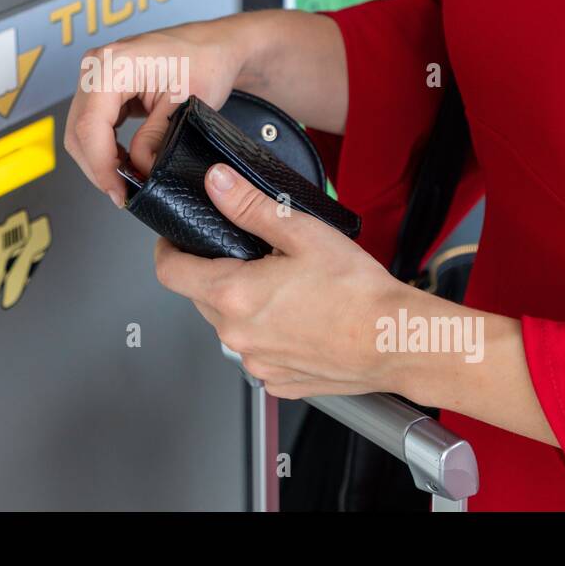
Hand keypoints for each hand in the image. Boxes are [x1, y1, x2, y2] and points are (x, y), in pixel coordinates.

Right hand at [63, 20, 246, 207]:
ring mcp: (96, 75)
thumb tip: (138, 170)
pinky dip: (104, 147)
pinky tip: (124, 160)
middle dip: (98, 167)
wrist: (214, 46)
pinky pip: (91, 123)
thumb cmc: (206, 61)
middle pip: (78, 131)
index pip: (90, 126)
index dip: (100, 166)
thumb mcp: (184, 106)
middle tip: (123, 193)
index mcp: (113, 65)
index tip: (118, 192)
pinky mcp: (102, 86)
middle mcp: (96, 66)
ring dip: (99, 159)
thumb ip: (155, 140)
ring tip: (126, 179)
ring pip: (81, 131)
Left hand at [153, 162, 423, 398]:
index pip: (170, 272)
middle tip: (251, 255)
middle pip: (201, 298)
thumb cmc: (357, 292)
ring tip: (285, 288)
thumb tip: (216, 184)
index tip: (176, 239)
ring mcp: (257, 363)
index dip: (168, 249)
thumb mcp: (301, 232)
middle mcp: (237, 336)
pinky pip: (259, 353)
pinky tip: (300, 318)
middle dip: (215, 273)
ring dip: (244, 305)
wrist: (396, 340)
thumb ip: (249, 206)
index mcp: (233, 295)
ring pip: (231, 326)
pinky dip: (270, 334)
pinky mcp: (279, 382)